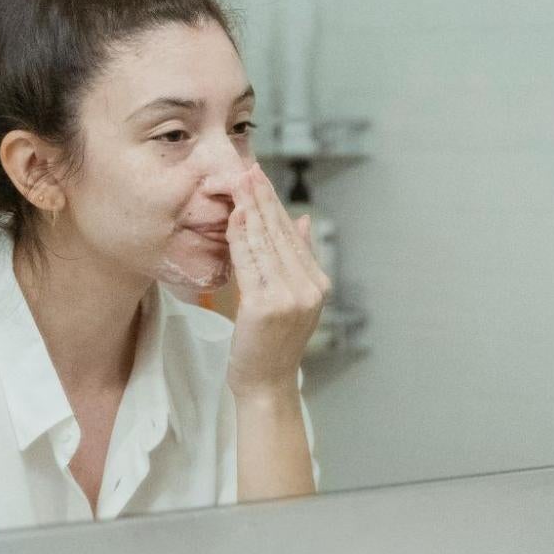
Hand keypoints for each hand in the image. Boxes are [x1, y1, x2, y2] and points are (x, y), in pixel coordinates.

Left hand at [224, 165, 330, 398]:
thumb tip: (303, 220)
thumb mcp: (292, 299)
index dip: (275, 204)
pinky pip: (251, 262)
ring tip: (238, 182)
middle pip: (281, 233)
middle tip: (248, 168)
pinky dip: (242, 236)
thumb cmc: (270, 345)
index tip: (260, 178)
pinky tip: (235, 215)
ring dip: (251, 209)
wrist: (266, 385)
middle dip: (263, 198)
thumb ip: (297, 259)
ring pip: (266, 243)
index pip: (293, 234)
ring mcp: (291, 297)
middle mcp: (309, 287)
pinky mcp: (267, 305)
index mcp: (317, 283)